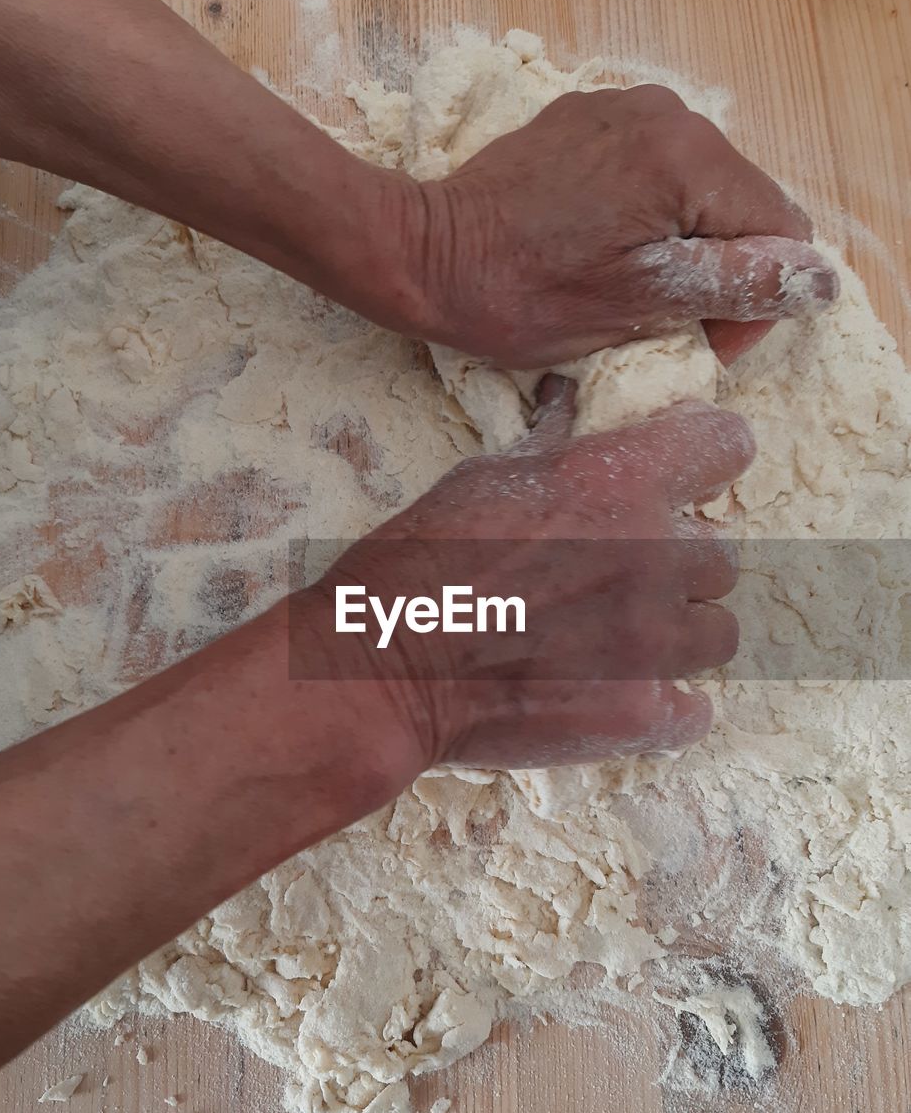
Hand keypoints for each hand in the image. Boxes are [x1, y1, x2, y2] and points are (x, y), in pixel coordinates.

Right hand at [299, 380, 754, 768]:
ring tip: (624, 645)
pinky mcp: (640, 713)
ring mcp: (653, 641)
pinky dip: (664, 708)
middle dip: (678, 567)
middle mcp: (653, 555)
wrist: (386, 666)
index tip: (686, 483)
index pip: (727, 446)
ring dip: (679, 636)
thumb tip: (568, 399)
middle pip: (721, 554)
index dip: (707, 463)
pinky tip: (620, 696)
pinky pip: (693, 711)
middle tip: (620, 584)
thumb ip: (550, 445)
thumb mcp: (483, 477)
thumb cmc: (422, 562)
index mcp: (619, 480)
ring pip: (718, 632)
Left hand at [405, 87, 837, 367]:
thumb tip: (814, 278)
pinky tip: (594, 253)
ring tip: (620, 292)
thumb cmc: (521, 294)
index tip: (697, 341)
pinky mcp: (583, 122)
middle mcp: (665, 115)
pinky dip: (639, 219)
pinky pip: (646, 174)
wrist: (422, 257)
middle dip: (716, 274)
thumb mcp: (640, 304)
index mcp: (689, 159)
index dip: (754, 299)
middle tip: (657, 326)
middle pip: (739, 206)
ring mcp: (620, 112)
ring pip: (693, 193)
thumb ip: (737, 283)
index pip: (780, 230)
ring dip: (677, 249)